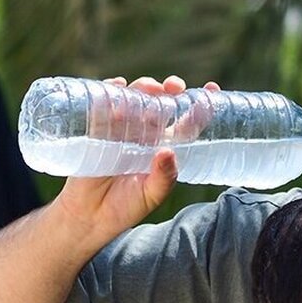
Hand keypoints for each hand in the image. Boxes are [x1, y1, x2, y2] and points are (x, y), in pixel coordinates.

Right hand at [54, 75, 221, 244]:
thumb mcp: (150, 195)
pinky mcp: (98, 129)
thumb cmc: (125, 207)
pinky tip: (118, 86)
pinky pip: (104, 104)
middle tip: (173, 86)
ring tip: (149, 89)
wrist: (90, 216)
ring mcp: (122, 130)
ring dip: (143, 87)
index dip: (199, 105)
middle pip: (160, 104)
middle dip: (169, 90)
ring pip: (135, 99)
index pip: (186, 122)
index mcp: (164, 148)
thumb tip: (168, 153)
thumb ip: (163, 178)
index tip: (211, 89)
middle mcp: (145, 134)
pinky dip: (111, 90)